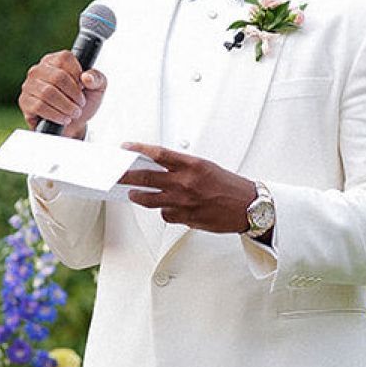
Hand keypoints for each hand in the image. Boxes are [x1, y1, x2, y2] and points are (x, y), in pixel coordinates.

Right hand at [19, 52, 108, 137]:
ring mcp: (29, 85)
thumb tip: (86, 77)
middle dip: (73, 94)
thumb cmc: (83, 103)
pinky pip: (39, 106)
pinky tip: (63, 118)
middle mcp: (39, 69)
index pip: (65, 58)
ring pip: (48, 93)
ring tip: (73, 113)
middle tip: (80, 104)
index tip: (83, 87)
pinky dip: (55, 114)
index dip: (77, 75)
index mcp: (55, 60)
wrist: (73, 126)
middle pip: (58, 77)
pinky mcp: (24, 101)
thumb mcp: (97, 89)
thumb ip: (97, 78)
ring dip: (65, 106)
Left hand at [122, 143, 256, 233]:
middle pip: (147, 177)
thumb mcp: (205, 167)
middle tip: (118, 175)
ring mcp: (184, 201)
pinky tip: (166, 208)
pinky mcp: (186, 218)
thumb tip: (158, 166)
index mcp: (192, 165)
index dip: (138, 150)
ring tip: (133, 194)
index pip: (158, 154)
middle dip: (128, 176)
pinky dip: (163, 211)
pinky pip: (165, 214)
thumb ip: (181, 167)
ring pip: (150, 199)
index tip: (127, 148)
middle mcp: (186, 182)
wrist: (248, 206)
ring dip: (138, 196)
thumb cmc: (228, 185)